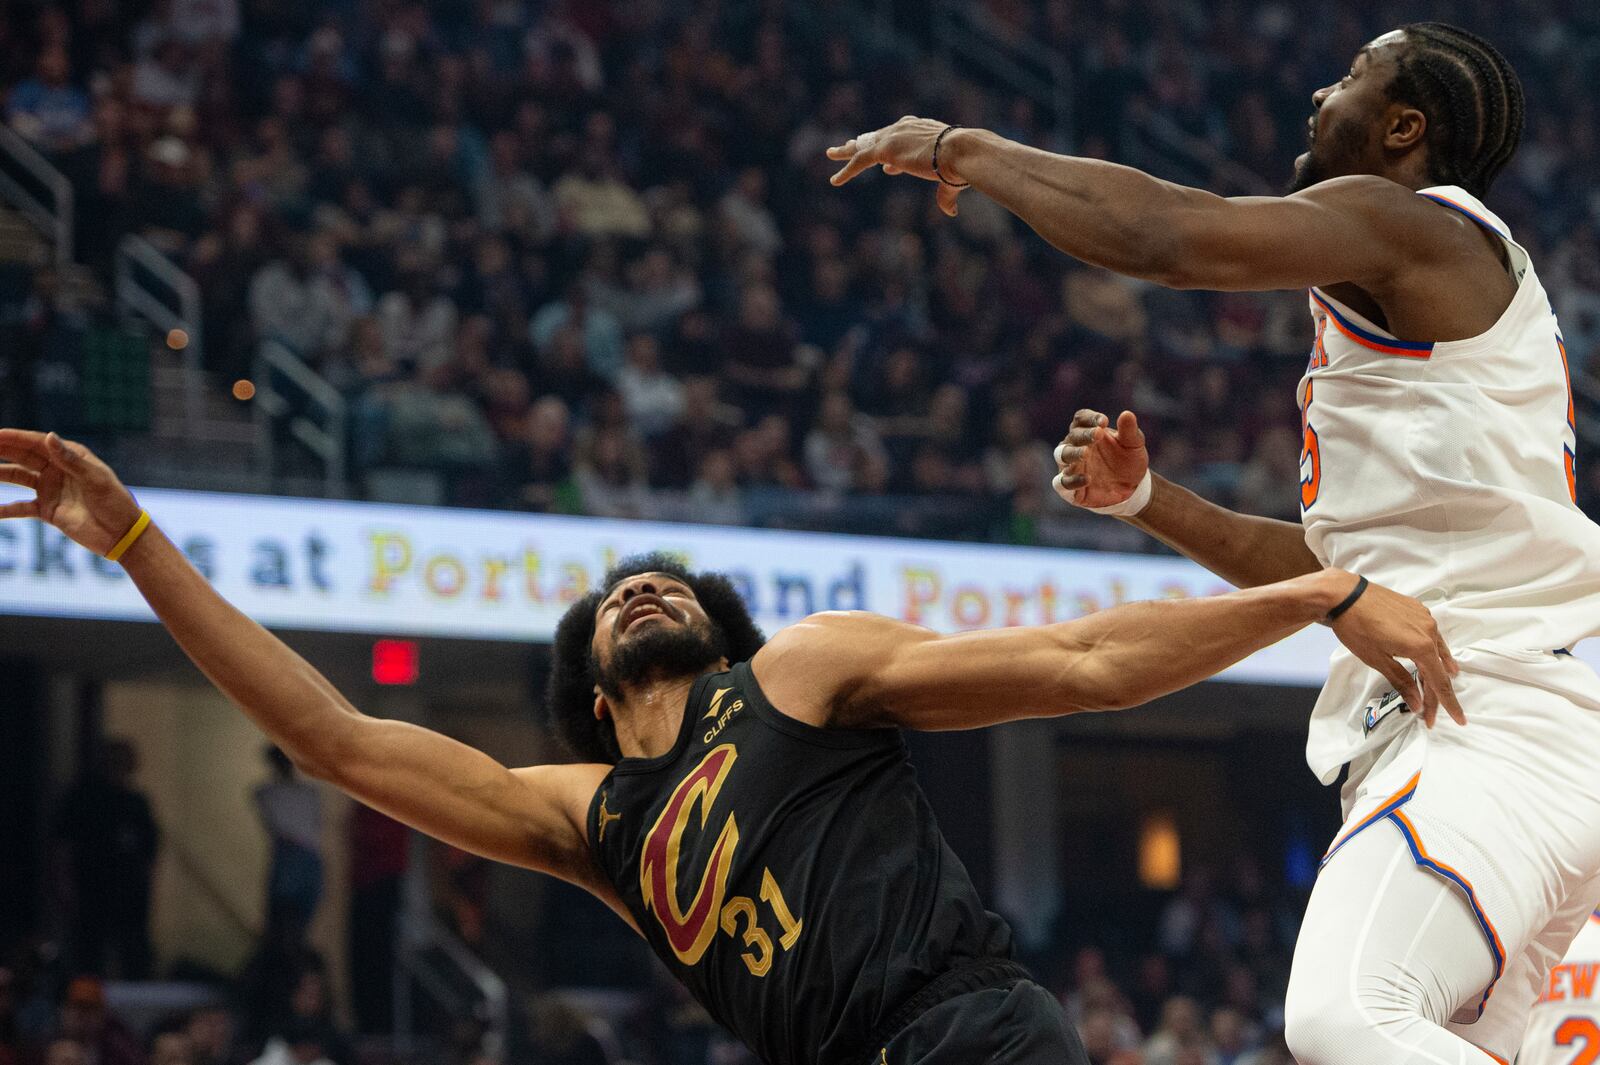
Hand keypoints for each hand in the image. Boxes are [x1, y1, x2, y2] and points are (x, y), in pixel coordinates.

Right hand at [0, 429, 142, 556]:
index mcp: (71, 457)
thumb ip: (71, 460)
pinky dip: (4, 508)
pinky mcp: (47, 510)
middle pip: (22, 457)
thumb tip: (48, 436)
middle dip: (0, 451)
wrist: (121, 534)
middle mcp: (57, 470)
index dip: (14, 438)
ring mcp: (50, 489)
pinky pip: (20, 507)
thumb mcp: (95, 479)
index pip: (36, 443)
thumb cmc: (115, 503)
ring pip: (17, 478)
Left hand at [826, 116, 968, 217]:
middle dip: (864, 142)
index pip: (900, 140)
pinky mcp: (884, 150)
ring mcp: (893, 137)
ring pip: (863, 145)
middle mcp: (905, 129)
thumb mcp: (951, 179)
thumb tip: (950, 212)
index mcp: (922, 131)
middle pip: (878, 136)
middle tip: (848, 145)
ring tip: (831, 154)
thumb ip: (945, 195)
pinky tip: (835, 180)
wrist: (960, 151)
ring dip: (846, 151)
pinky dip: (847, 171)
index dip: (891, 153)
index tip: (887, 167)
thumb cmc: (962, 163)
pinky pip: (859, 160)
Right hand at [1053, 410, 1148, 508]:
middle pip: (1072, 436)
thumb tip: (1127, 414)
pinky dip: (1073, 480)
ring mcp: (1071, 466)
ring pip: (1062, 455)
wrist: (1133, 488)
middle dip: (1083, 435)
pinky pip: (1063, 482)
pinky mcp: (1070, 488)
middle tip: (1098, 434)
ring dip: (1073, 453)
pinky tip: (1088, 479)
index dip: (1090, 418)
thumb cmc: (1129, 461)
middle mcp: (1076, 446)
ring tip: (1085, 453)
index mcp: (1089, 431)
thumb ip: (1129, 431)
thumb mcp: (1134, 445)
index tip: (1104, 421)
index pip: (1081, 418)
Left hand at [1328, 575, 1463, 727]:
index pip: (1439, 681)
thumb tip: (1418, 703)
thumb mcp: (1377, 659)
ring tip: (1443, 685)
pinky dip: (1432, 649)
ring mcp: (1425, 617)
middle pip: (1438, 668)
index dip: (1447, 703)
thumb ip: (1401, 681)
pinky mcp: (1417, 608)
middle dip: (1435, 692)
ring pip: (1437, 649)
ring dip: (1438, 669)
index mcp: (1421, 646)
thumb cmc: (1356, 628)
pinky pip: (1431, 634)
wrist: (1344, 594)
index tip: (1459, 719)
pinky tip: (1433, 655)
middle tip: (1430, 712)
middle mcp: (1429, 630)